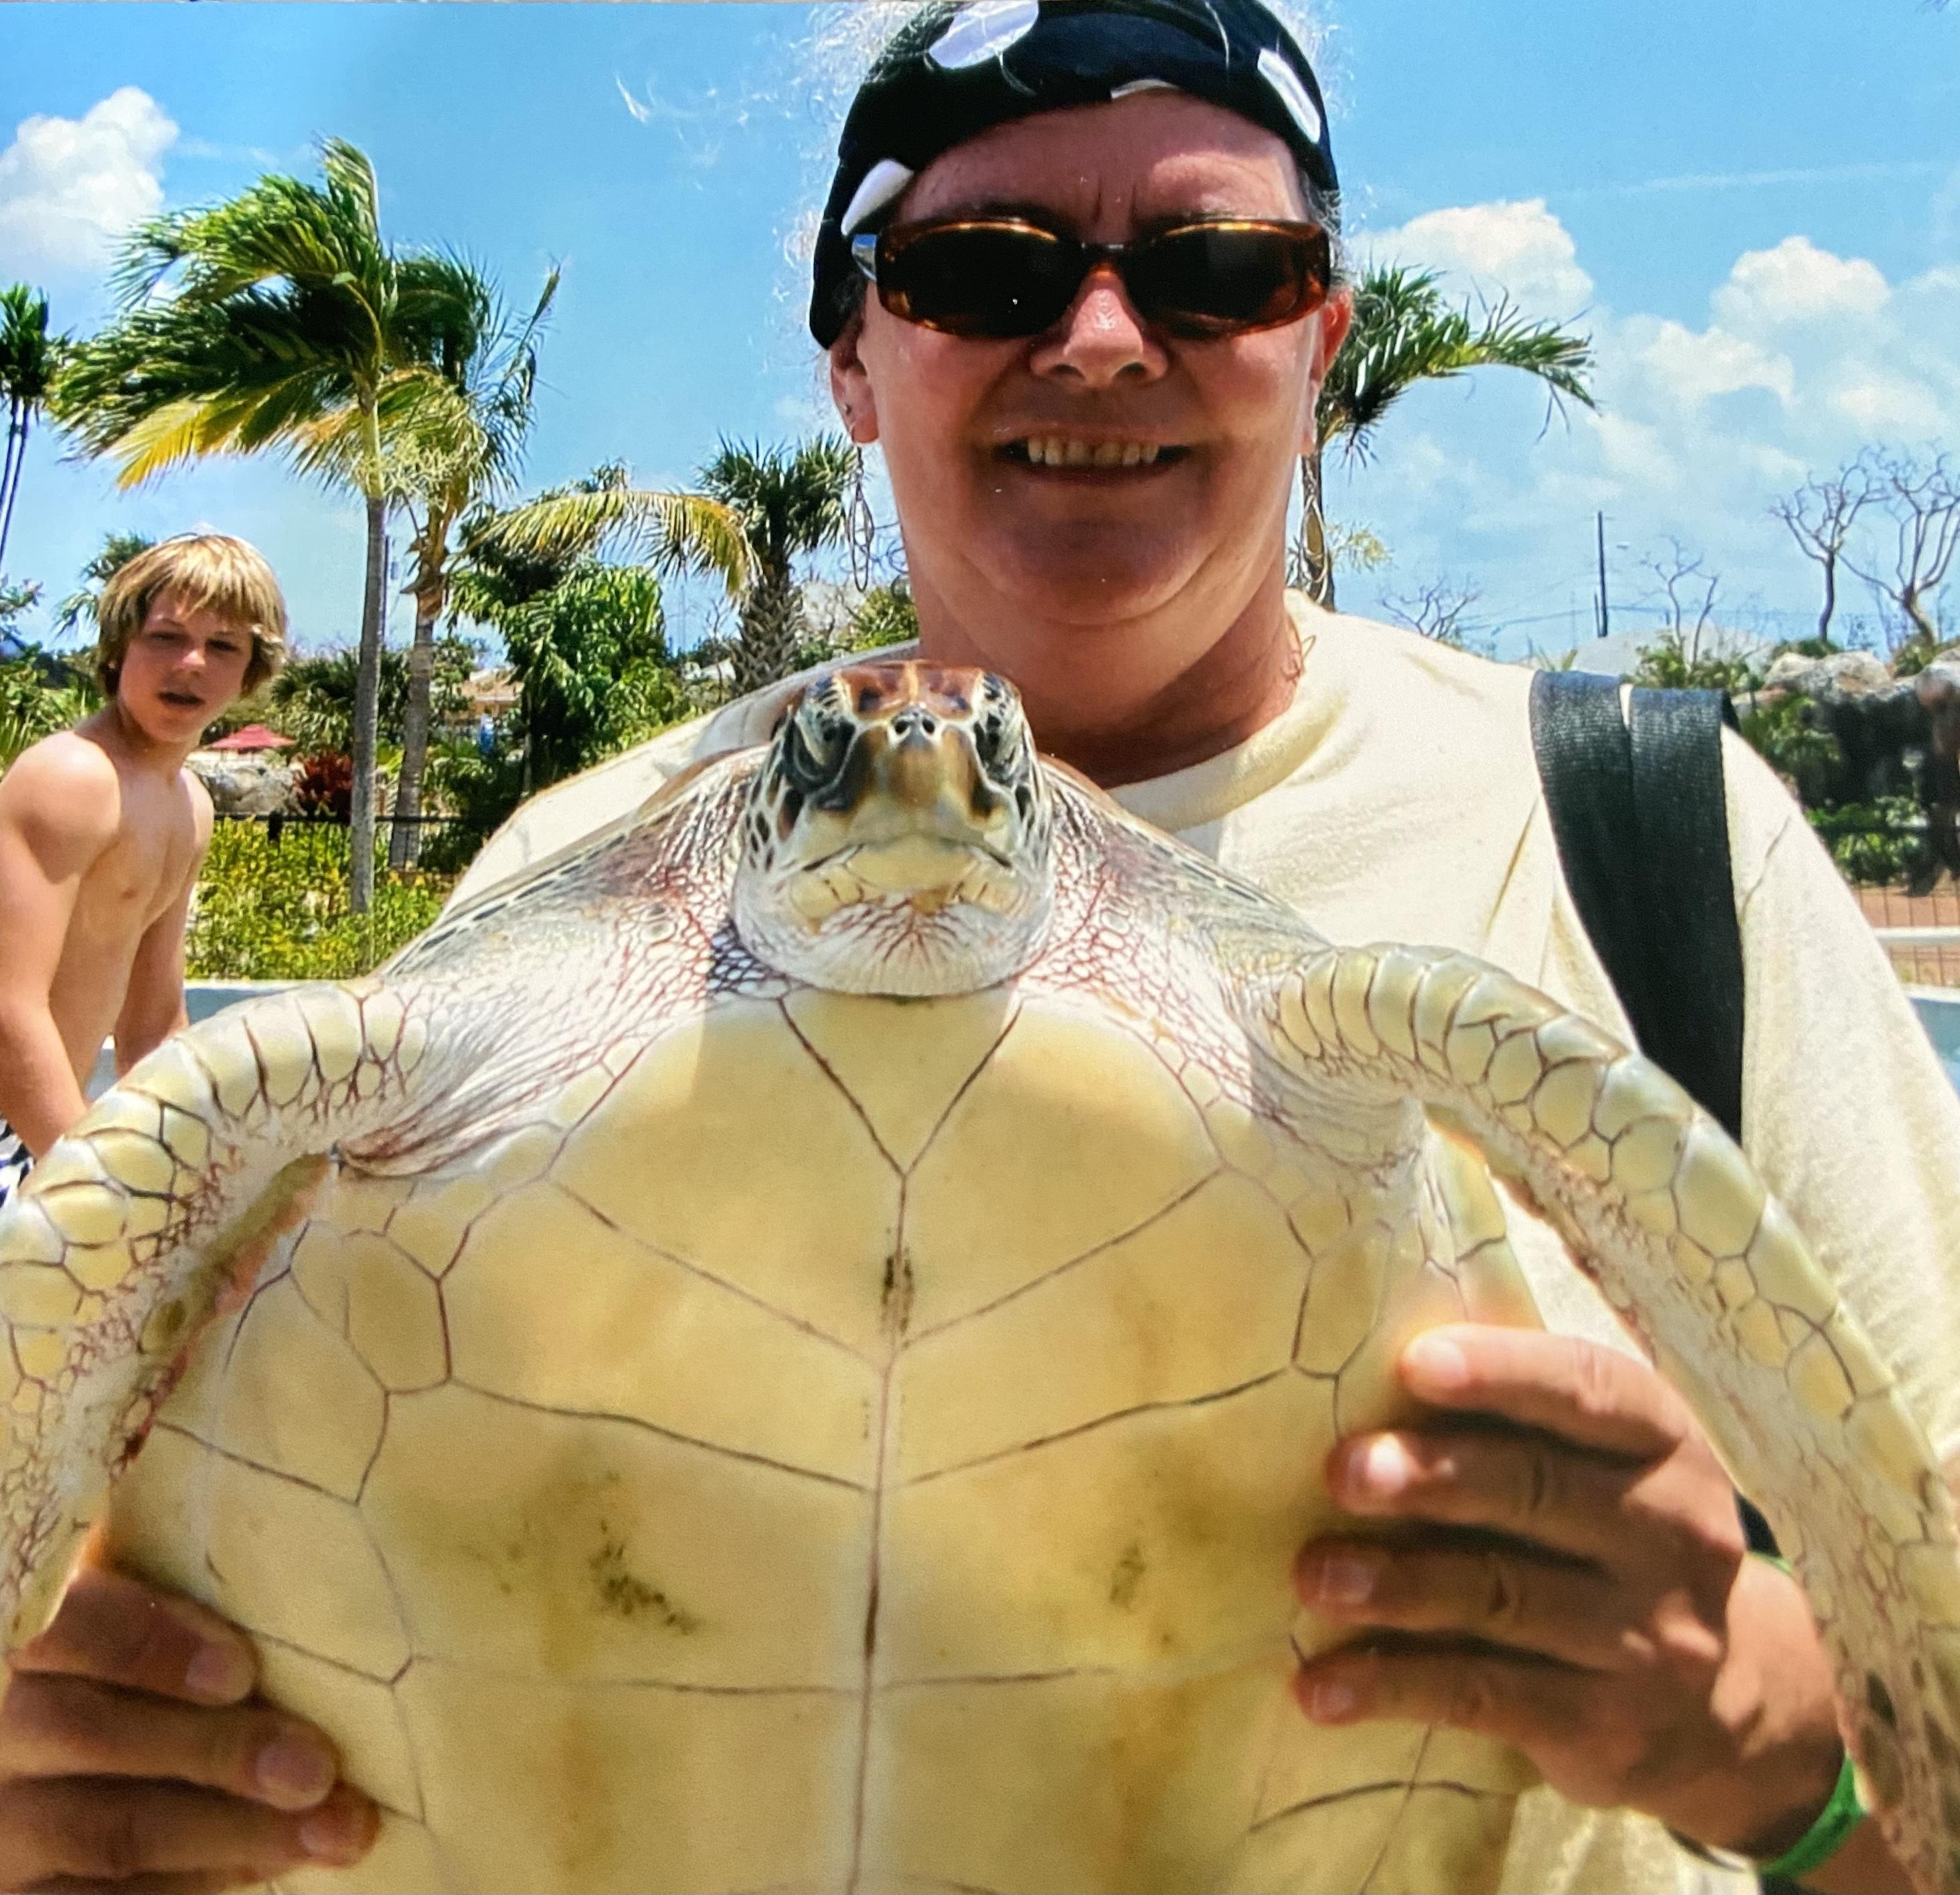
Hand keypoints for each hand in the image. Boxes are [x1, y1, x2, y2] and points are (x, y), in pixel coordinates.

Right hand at [0, 1565, 375, 1892]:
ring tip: (331, 1825)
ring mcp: (2, 1824)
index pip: (68, 1627)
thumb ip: (199, 1629)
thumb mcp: (164, 1643)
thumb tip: (317, 1637)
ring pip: (104, 1831)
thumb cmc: (160, 1687)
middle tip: (318, 1768)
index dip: (150, 1646)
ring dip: (233, 1830)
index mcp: (33, 1645)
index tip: (242, 1671)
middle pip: (88, 1734)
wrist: (93, 1796)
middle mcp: (0, 1730)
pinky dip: (194, 1884)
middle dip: (217, 1751)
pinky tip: (275, 1863)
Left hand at [1291, 1324, 1845, 1858]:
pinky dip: (1393, 1685)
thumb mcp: (1595, 1462)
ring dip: (1396, 1585)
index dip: (1502, 1371)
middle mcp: (1672, 1533)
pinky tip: (1320, 1685)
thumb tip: (1360, 1367)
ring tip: (1313, 1575)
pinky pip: (1484, 1697)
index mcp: (1663, 1440)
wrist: (1721, 1704)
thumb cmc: (1602, 1534)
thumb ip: (1513, 1416)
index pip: (1588, 1389)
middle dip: (1431, 1478)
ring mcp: (1648, 1638)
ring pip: (1502, 1597)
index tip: (1413, 1363)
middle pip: (1537, 1490)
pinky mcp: (1607, 1727)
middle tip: (1339, 1472)